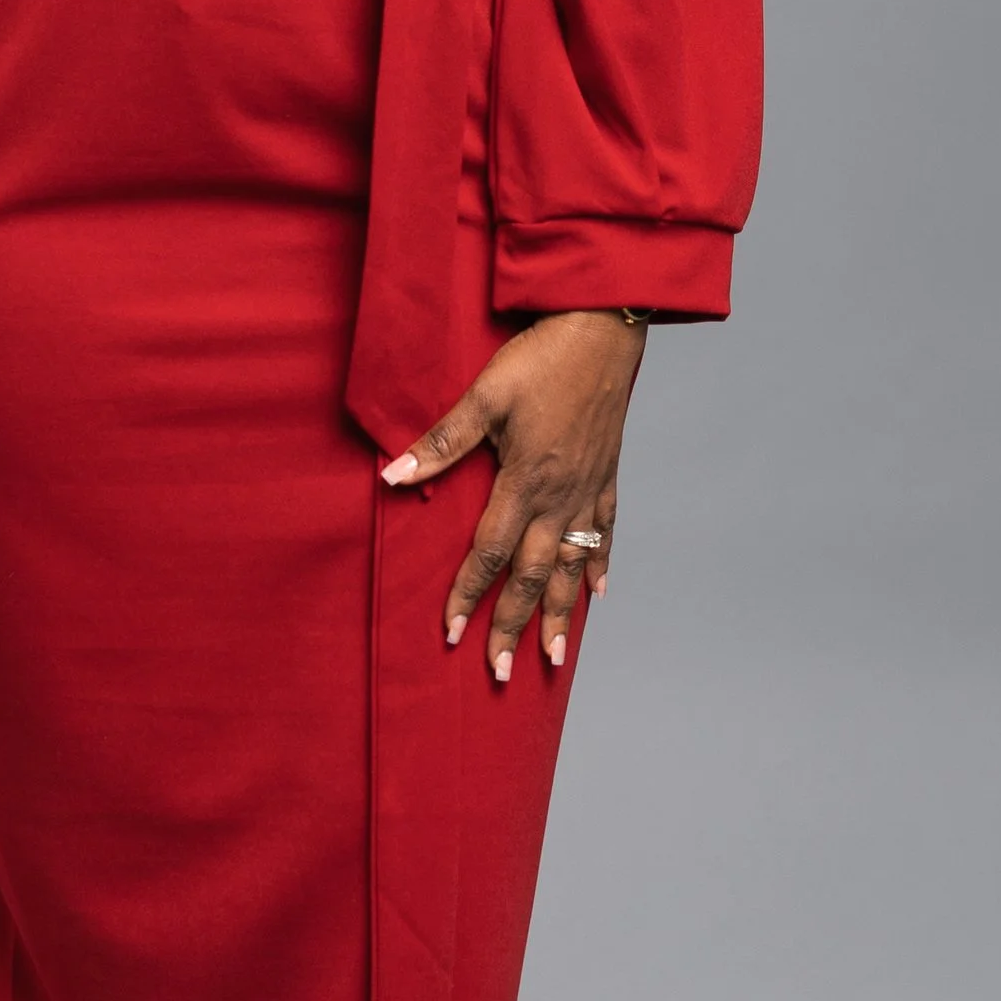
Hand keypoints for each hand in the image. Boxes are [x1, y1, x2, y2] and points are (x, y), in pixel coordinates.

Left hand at [378, 313, 645, 679]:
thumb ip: (441, 441)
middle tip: (501, 672)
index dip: (467, 596)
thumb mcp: (484, 395)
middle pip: (532, 576)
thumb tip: (392, 476)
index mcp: (525, 481)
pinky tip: (598, 595)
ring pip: (572, 568)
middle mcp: (560, 497)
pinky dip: (600, 567)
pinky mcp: (608, 477)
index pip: (489, 554)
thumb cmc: (542, 357)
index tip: (449, 634)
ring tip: (552, 657)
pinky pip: (605, 534)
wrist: (603, 328)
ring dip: (559, 615)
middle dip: (514, 627)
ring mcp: (588, 491)